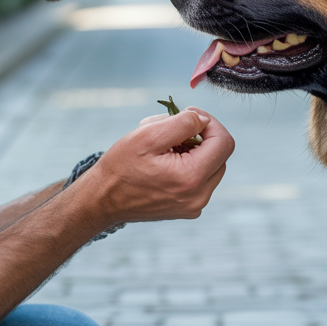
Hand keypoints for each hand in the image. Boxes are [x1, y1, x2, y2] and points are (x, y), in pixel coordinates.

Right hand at [72, 107, 233, 224]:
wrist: (102, 200)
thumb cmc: (120, 167)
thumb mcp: (148, 135)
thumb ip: (183, 123)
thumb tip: (204, 119)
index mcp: (192, 178)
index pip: (224, 142)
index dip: (210, 123)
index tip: (189, 116)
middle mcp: (199, 196)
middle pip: (219, 154)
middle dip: (200, 136)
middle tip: (171, 131)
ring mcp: (194, 206)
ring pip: (211, 166)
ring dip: (193, 150)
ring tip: (163, 147)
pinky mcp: (188, 209)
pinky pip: (200, 180)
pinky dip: (188, 165)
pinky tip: (163, 162)